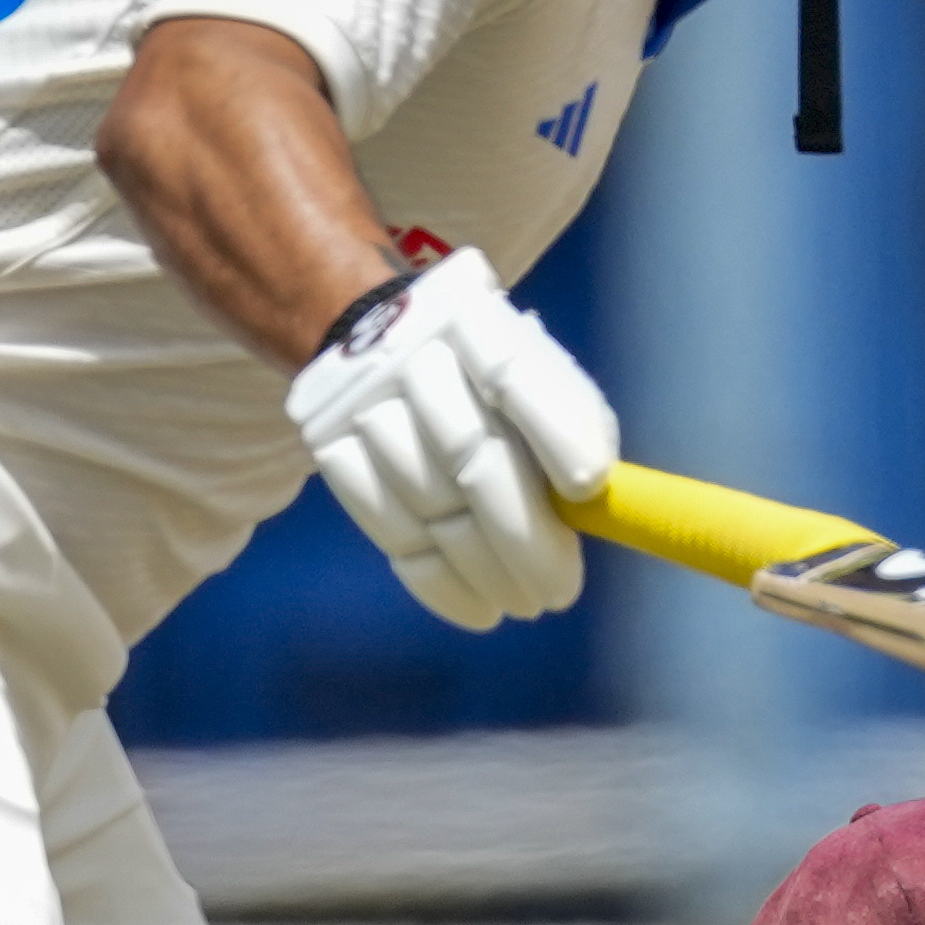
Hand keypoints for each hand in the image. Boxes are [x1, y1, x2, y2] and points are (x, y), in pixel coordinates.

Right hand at [286, 248, 619, 631]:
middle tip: (556, 592)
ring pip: (426, 499)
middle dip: (522, 535)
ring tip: (521, 601)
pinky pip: (384, 524)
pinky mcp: (327, 440)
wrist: (377, 339)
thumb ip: (572, 427)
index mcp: (476, 319)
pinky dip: (436, 579)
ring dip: (482, 567)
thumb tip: (597, 502)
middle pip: (469, 454)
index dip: (555, 431)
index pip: (513, 373)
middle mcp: (411, 349)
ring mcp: (361, 396)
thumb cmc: (488, 380)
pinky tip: (477, 606)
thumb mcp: (540, 376)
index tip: (587, 488)